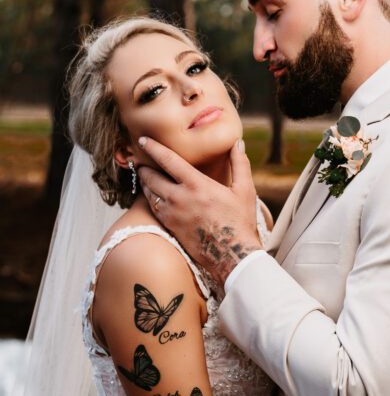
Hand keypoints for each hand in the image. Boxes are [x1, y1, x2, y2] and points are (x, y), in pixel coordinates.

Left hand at [137, 137, 261, 285]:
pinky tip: (152, 196)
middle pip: (151, 176)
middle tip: (140, 160)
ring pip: (149, 193)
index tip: (143, 139)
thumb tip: (237, 143)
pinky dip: (149, 199)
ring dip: (144, 183)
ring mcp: (172, 214)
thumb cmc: (240, 222)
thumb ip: (239, 164)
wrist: (233, 255)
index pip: (168, 160)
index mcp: (197, 185)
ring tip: (144, 176)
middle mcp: (180, 198)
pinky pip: (152, 209)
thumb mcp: (244, 190)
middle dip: (144, 166)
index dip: (153, 148)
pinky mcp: (170, 227)